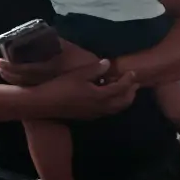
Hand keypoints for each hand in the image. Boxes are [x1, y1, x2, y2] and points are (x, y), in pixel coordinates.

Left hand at [0, 39, 99, 87]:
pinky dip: (24, 84)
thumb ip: (61, 44)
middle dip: (7, 74)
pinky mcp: (52, 95)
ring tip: (4, 71)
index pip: (24, 70)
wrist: (97, 89)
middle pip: (20, 80)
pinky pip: (33, 89)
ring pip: (25, 86)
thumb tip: (50, 34)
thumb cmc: (87, 67)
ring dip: (13, 79)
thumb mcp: (77, 55)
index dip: (9, 67)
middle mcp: (45, 82)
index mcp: (49, 71)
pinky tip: (21, 80)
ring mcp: (48, 90)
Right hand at [23, 61, 138, 120]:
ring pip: (117, 108)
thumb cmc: (60, 87)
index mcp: (101, 96)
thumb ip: (95, 69)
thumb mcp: (78, 75)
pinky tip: (111, 98)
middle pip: (124, 101)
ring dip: (125, 100)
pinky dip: (116, 105)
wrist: (43, 104)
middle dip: (132, 92)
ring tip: (128, 91)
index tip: (133, 73)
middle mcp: (102, 107)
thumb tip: (108, 63)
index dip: (129, 80)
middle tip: (136, 83)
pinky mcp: (89, 116)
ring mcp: (96, 113)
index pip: (121, 88)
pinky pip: (109, 111)